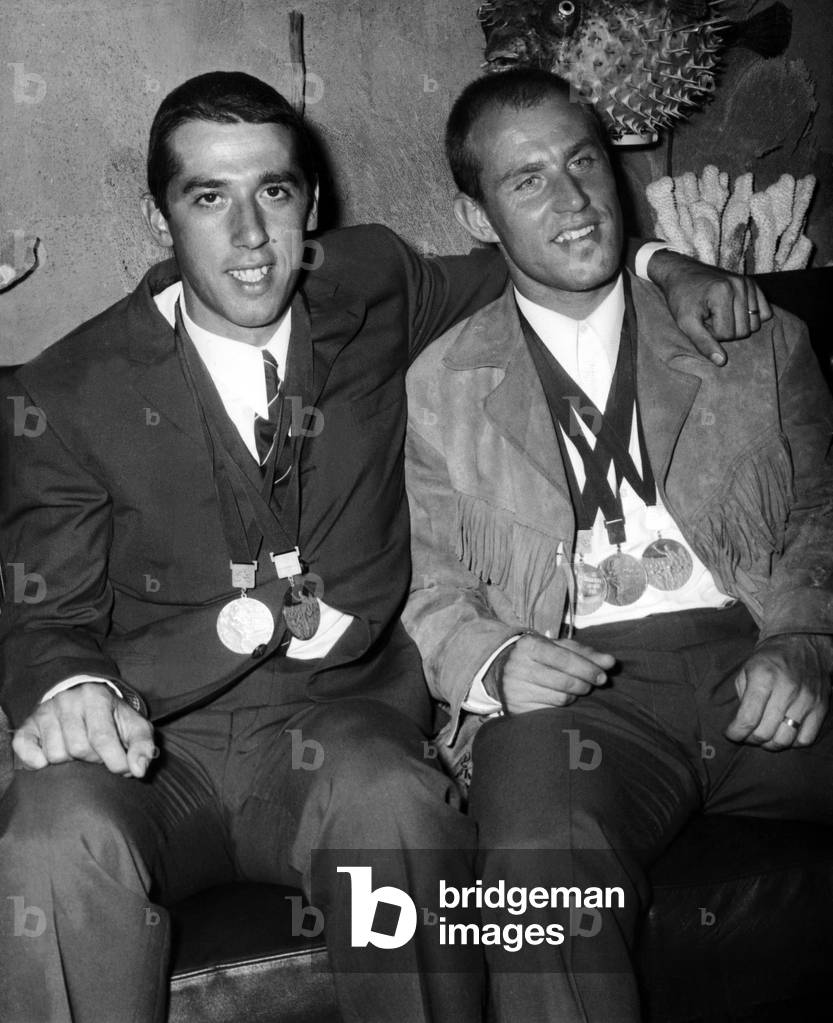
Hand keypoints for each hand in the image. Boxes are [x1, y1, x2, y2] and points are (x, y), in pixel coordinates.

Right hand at [12, 682, 156, 777]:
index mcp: (96, 697)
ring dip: (70, 761)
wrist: (84, 698)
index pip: (102, 738)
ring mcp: (45, 712)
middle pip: (78, 748)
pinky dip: (37, 761)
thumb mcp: (134, 726)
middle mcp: (67, 701)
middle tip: (98, 754)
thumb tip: (139, 770)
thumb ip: (143, 746)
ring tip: (79, 751)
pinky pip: (25, 749)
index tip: (123, 769)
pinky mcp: (28, 726)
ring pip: (55, 754)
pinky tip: (51, 758)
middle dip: (93, 759)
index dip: (114, 761)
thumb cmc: (112, 718)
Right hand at [492, 634, 614, 714]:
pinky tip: (560, 699)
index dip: (588, 669)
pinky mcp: (516, 708)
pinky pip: (550, 711)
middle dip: (584, 684)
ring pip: (559, 698)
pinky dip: (561, 707)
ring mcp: (515, 689)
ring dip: (574, 696)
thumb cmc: (538, 656)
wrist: (501, 669)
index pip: (565, 659)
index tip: (603, 677)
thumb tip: (611, 662)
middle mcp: (518, 666)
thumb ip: (585, 653)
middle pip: (564, 681)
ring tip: (575, 690)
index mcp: (529, 645)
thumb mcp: (558, 648)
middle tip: (591, 685)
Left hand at [647, 250, 772, 365]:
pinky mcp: (753, 285)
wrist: (682, 274)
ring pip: (754, 325)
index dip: (711, 334)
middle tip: (709, 317)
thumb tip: (721, 361)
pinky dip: (750, 317)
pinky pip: (764, 313)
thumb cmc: (682, 299)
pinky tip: (733, 310)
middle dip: (725, 331)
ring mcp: (748, 284)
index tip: (701, 321)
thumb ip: (702, 342)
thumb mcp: (686, 323)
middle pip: (744, 331)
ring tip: (719, 313)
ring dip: (736, 324)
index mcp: (722, 293)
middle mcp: (739, 285)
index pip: (727, 334)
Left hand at [725, 634, 832, 749]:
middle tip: (746, 735)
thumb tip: (741, 725)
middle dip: (750, 739)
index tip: (731, 734)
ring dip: (770, 744)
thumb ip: (742, 697)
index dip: (736, 733)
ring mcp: (806, 700)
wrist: (802, 643)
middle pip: (765, 733)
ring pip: (785, 740)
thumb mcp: (747, 669)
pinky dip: (791, 742)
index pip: (748, 718)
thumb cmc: (769, 659)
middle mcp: (786, 690)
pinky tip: (783, 734)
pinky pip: (805, 739)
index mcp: (763, 678)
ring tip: (763, 737)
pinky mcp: (821, 707)